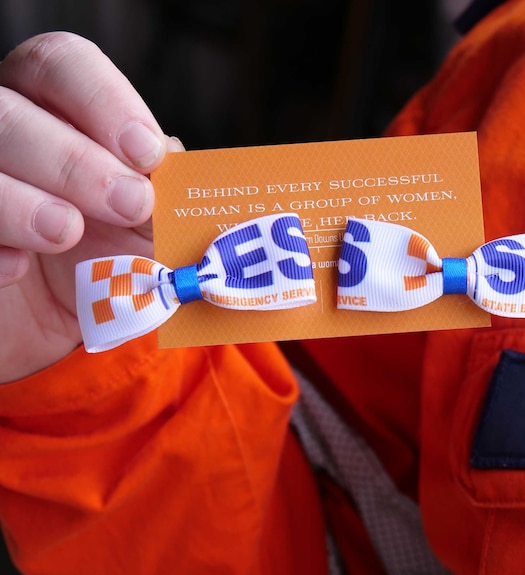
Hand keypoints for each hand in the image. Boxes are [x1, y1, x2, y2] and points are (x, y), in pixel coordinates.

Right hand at [0, 32, 181, 381]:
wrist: (82, 323)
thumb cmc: (121, 260)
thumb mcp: (155, 228)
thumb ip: (170, 192)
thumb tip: (176, 157)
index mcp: (54, 110)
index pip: (62, 65)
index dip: (103, 100)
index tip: (148, 153)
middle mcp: (5, 135)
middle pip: (9, 112)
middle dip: (72, 159)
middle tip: (131, 203)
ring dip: (19, 199)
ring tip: (66, 231)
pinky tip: (18, 270)